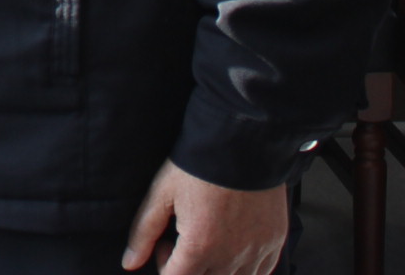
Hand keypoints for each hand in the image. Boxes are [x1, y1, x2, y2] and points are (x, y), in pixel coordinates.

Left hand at [122, 161, 289, 274]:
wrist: (243, 142)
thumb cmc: (200, 166)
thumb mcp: (162, 193)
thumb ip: (143, 233)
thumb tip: (129, 263)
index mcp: (200, 247)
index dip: (165, 264)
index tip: (165, 242)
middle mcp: (231, 257)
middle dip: (189, 267)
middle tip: (185, 238)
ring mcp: (257, 252)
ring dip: (216, 268)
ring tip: (209, 238)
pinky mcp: (275, 243)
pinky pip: (260, 272)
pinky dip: (244, 266)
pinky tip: (233, 241)